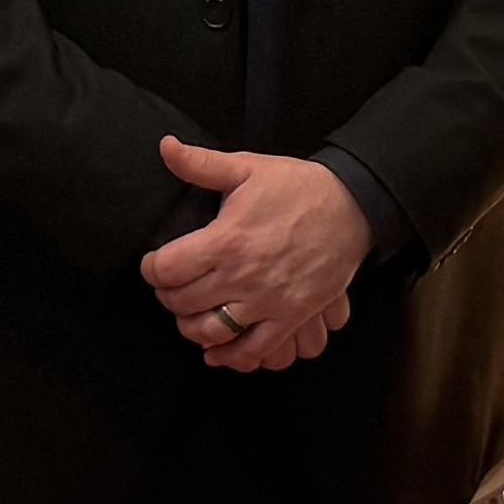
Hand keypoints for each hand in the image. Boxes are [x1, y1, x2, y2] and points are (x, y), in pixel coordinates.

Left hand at [144, 139, 373, 371]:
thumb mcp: (248, 167)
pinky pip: (253, 349)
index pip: (167, 269)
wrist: (352, 207)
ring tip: (189, 314)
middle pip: (183, 303)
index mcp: (226, 239)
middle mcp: (243, 276)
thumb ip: (201, 163)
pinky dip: (229, 356)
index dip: (151, 269)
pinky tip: (216, 350)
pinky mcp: (290, 317)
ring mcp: (267, 301)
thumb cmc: (298, 187)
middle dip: (167, 297)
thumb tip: (165, 146)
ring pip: (211, 332)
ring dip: (191, 328)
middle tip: (171, 287)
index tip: (154, 264)